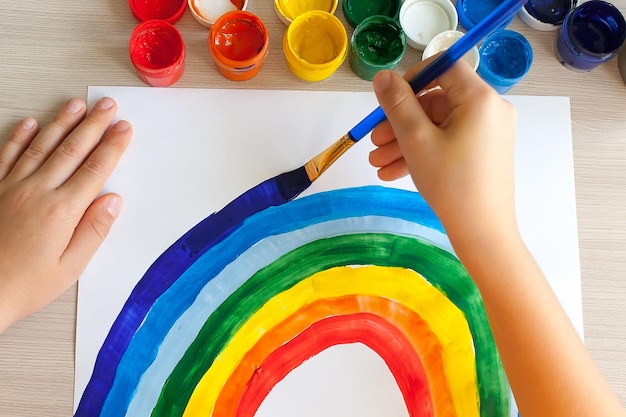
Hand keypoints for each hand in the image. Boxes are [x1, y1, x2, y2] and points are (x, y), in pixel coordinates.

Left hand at [0, 97, 130, 331]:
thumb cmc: (24, 285)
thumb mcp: (71, 267)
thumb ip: (94, 230)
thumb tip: (113, 200)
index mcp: (61, 211)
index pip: (94, 170)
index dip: (112, 147)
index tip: (124, 128)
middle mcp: (37, 192)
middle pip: (72, 151)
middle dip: (93, 125)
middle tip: (107, 106)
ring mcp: (11, 188)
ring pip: (41, 146)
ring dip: (61, 123)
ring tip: (76, 105)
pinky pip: (5, 156)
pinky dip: (18, 138)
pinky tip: (29, 123)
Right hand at [369, 60, 518, 246]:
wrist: (482, 232)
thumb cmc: (451, 183)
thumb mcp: (416, 140)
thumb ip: (397, 104)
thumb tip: (382, 76)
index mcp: (480, 98)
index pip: (445, 67)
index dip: (413, 78)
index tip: (388, 99)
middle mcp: (490, 110)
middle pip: (437, 101)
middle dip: (400, 122)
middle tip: (373, 141)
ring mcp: (489, 132)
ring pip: (438, 126)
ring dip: (405, 142)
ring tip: (377, 164)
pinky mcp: (484, 152)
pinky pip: (448, 142)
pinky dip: (423, 152)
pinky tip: (393, 172)